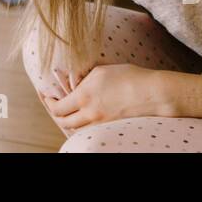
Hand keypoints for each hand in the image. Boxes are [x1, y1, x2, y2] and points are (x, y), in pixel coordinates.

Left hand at [39, 65, 201, 135]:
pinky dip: (83, 125)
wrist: (153, 94)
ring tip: (68, 111)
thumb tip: (74, 81)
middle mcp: (90, 113)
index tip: (48, 96)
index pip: (58, 108)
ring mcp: (101, 123)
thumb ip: (84, 79)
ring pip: (77, 128)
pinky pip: (90, 130)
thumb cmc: (129, 77)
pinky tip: (85, 117)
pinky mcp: (111, 127)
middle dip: (55, 114)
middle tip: (54, 106)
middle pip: (63, 122)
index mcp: (84, 96)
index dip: (49, 103)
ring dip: (69, 120)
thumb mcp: (101, 71)